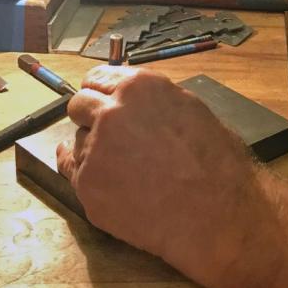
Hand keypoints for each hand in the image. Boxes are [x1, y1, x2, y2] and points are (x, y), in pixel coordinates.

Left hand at [56, 67, 268, 287]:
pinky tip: (106, 180)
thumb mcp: (191, 110)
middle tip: (110, 133)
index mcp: (140, 87)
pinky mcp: (86, 185)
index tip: (105, 102)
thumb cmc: (215, 159)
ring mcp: (94, 149)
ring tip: (126, 167)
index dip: (101, 91)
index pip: (98, 77)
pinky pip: (72, 171)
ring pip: (78, 140)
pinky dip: (87, 174)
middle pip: (78, 104)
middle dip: (89, 115)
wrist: (214, 210)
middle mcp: (110, 112)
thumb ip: (155, 101)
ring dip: (94, 148)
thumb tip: (136, 102)